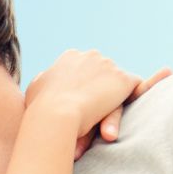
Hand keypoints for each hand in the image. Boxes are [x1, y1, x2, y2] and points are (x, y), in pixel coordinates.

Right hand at [25, 50, 170, 157]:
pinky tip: (131, 108)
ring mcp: (109, 66)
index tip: (80, 98)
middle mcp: (91, 55)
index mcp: (70, 56)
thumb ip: (44, 80)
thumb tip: (45, 79)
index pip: (84, 66)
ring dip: (115, 96)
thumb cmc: (40, 106)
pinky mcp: (124, 80)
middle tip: (97, 106)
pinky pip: (137, 87)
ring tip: (109, 118)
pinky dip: (136, 96)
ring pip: (117, 81)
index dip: (84, 83)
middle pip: (103, 70)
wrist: (56, 114)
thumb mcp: (35, 88)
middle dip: (102, 86)